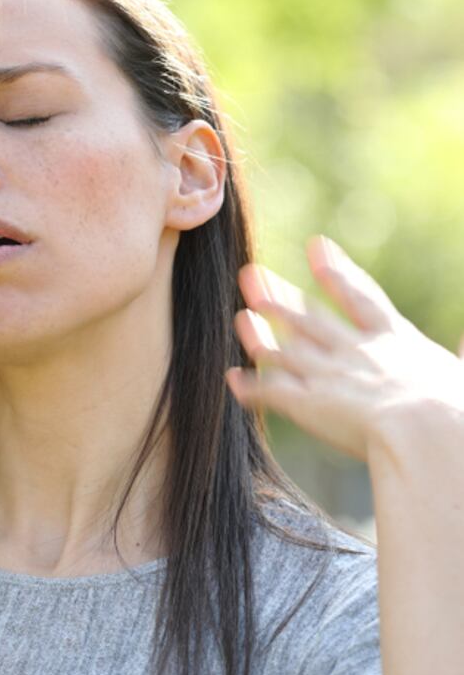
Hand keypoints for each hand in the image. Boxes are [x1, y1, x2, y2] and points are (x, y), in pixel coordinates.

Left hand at [228, 235, 463, 462]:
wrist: (428, 430)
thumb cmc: (460, 410)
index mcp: (394, 340)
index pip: (361, 297)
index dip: (337, 272)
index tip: (316, 245)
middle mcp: (354, 351)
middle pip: (309, 318)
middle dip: (278, 295)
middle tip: (251, 273)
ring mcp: (328, 374)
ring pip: (285, 349)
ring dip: (260, 334)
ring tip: (240, 317)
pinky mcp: (309, 403)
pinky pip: (273, 393)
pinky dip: (252, 388)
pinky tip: (234, 381)